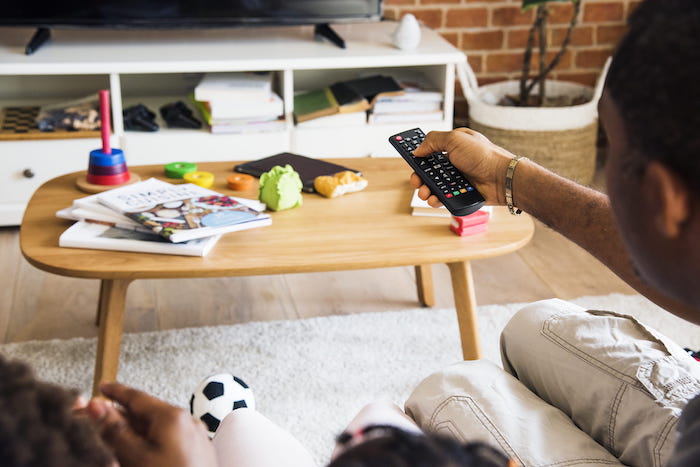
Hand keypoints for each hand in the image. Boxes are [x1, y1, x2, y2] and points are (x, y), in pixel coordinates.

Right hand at [86, 382, 217, 466]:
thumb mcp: (136, 458)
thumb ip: (115, 431)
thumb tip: (96, 407)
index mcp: (173, 416)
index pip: (138, 397)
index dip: (116, 392)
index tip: (102, 386)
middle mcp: (188, 421)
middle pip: (148, 413)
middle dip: (123, 416)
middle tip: (99, 419)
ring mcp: (196, 437)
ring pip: (158, 428)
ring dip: (137, 431)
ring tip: (116, 439)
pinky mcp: (199, 452)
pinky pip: (170, 440)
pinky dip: (152, 442)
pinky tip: (140, 453)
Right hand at [410, 128, 515, 207]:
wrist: (502, 177)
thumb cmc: (483, 155)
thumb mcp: (455, 139)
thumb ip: (433, 141)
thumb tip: (418, 150)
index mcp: (453, 147)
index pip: (430, 150)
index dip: (419, 155)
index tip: (410, 160)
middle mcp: (454, 162)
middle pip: (429, 171)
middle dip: (419, 177)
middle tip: (416, 181)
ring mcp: (457, 179)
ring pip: (434, 186)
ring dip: (425, 190)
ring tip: (425, 193)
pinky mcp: (461, 194)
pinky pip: (444, 198)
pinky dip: (436, 200)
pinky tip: (435, 200)